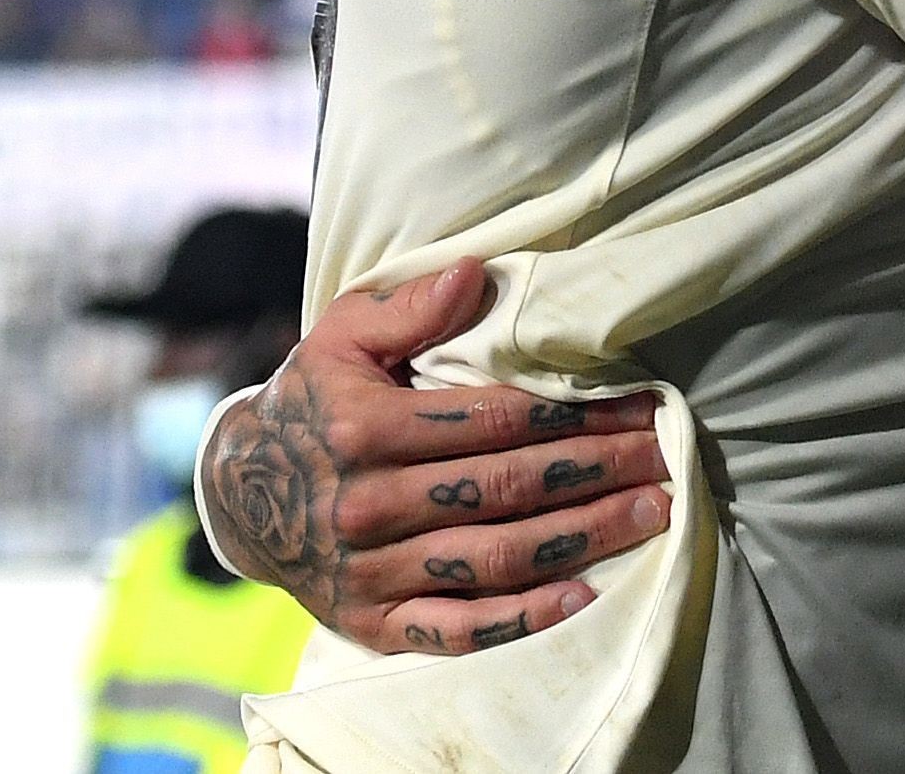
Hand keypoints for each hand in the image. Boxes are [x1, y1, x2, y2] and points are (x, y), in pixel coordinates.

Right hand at [198, 259, 674, 654]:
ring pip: (494, 558)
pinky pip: (456, 629)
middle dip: (598, 471)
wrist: (237, 493)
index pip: (495, 421)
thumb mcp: (342, 337)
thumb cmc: (312, 401)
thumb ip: (409, 307)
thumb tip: (475, 275)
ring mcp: (370, 573)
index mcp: (366, 430)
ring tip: (650, 514)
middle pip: (507, 488)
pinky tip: (583, 598)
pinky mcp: (372, 623)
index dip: (576, 415)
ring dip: (582, 537)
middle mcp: (368, 506)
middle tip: (667, 460)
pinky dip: (521, 619)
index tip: (641, 407)